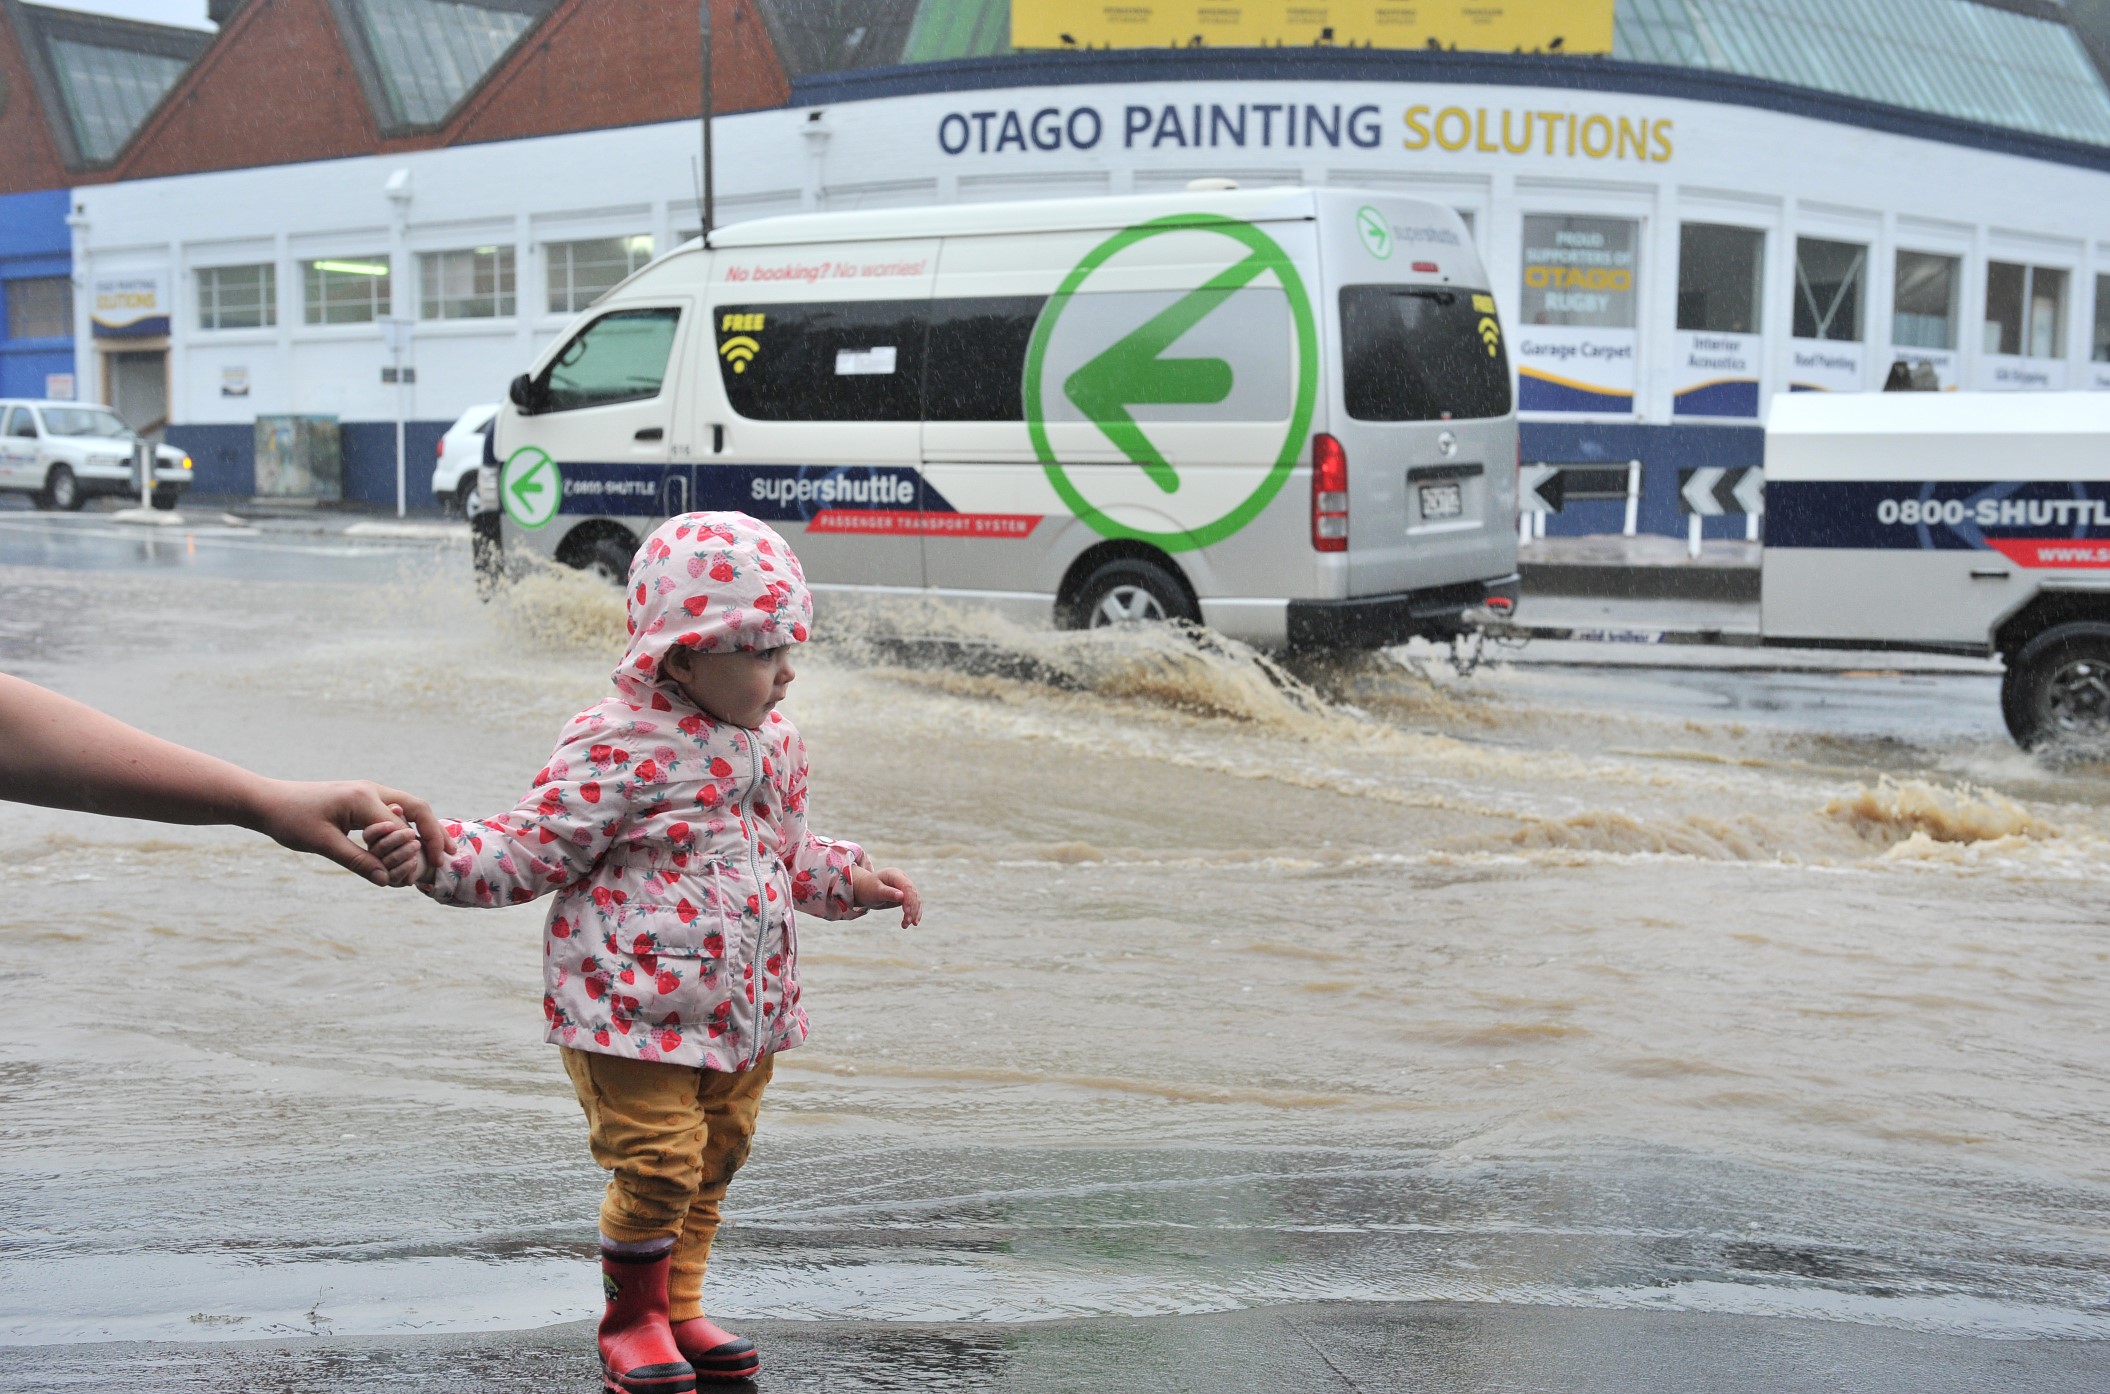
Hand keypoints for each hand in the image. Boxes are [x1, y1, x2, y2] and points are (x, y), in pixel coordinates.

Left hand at [256, 779, 453, 886]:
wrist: (266, 801)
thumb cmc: (289, 820)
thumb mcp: (322, 844)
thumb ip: (357, 861)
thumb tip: (386, 880)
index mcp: (362, 798)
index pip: (402, 826)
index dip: (417, 850)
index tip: (423, 870)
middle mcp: (370, 790)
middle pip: (417, 808)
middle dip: (435, 832)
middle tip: (450, 855)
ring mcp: (367, 792)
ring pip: (408, 807)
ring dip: (424, 828)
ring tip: (440, 850)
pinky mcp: (360, 799)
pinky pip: (393, 810)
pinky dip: (407, 826)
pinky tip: (413, 841)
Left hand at [852, 865, 920, 925]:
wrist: (865, 888)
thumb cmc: (868, 888)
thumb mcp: (875, 891)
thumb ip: (888, 893)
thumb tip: (901, 896)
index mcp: (895, 874)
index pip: (907, 887)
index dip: (909, 899)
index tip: (906, 912)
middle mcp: (903, 879)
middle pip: (913, 894)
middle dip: (912, 909)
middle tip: (907, 922)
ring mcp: (906, 886)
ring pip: (915, 900)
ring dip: (914, 913)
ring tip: (906, 925)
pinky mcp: (906, 894)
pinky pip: (914, 903)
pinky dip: (914, 913)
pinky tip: (913, 922)